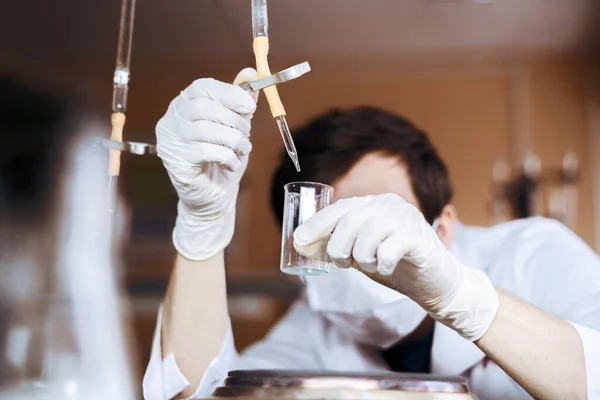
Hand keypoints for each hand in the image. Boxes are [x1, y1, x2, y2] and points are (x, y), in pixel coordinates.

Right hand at [156, 68, 257, 260]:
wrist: (215, 195)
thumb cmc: (223, 158)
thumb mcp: (236, 127)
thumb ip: (240, 101)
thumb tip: (251, 72)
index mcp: (185, 105)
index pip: (202, 87)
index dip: (229, 94)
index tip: (250, 107)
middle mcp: (172, 119)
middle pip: (205, 107)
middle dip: (234, 121)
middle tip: (246, 134)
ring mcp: (170, 140)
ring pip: (207, 129)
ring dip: (234, 140)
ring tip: (242, 150)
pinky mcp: (175, 161)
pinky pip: (206, 151)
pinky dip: (227, 157)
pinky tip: (231, 164)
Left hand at [293, 194, 498, 340]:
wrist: (436, 282)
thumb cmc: (396, 265)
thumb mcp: (362, 253)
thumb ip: (340, 245)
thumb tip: (304, 245)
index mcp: (375, 204)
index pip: (340, 209)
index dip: (317, 225)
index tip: (298, 241)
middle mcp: (390, 204)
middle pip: (349, 222)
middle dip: (338, 248)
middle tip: (342, 264)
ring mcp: (406, 218)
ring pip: (366, 236)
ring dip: (361, 258)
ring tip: (370, 265)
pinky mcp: (417, 238)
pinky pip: (386, 250)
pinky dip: (381, 264)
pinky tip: (387, 267)